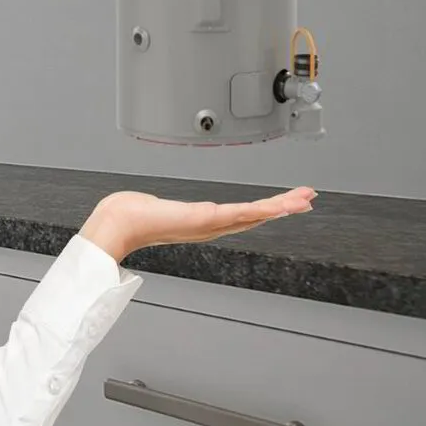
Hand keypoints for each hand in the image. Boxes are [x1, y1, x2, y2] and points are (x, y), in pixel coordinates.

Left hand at [81, 185, 315, 262]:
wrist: (119, 222)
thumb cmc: (131, 215)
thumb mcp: (154, 208)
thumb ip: (160, 209)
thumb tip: (151, 208)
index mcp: (201, 222)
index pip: (240, 216)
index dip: (264, 211)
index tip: (283, 204)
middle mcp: (210, 225)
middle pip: (255, 216)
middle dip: (282, 208)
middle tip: (307, 200)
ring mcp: (211, 223)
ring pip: (256, 214)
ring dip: (283, 207)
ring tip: (306, 200)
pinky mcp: (208, 218)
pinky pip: (245, 212)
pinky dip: (267, 209)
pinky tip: (283, 205)